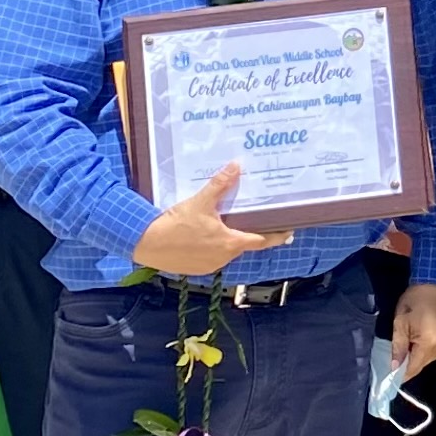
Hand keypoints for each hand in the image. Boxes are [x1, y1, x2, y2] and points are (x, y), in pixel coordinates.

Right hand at [130, 162, 291, 277]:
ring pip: (226, 251)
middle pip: (242, 244)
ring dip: (227, 240)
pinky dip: (212, 247)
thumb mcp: (201, 201)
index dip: (276, 236)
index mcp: (230, 243)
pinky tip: (203, 236)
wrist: (147, 243)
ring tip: (222, 224)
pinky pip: (211, 257)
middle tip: (248, 219)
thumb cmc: (176, 224)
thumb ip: (221, 184)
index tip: (288, 233)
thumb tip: (236, 166)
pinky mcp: (196, 269)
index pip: (261, 241)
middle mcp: (224, 258)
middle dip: (246, 233)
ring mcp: (210, 266)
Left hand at [392, 282, 435, 380]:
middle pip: (423, 363)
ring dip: (420, 352)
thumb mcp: (400, 322)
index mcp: (430, 343)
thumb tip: (394, 367)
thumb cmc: (415, 299)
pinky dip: (430, 346)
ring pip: (431, 356)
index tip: (392, 374)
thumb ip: (398, 346)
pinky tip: (425, 334)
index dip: (402, 373)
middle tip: (400, 350)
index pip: (414, 368)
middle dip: (411, 360)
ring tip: (413, 338)